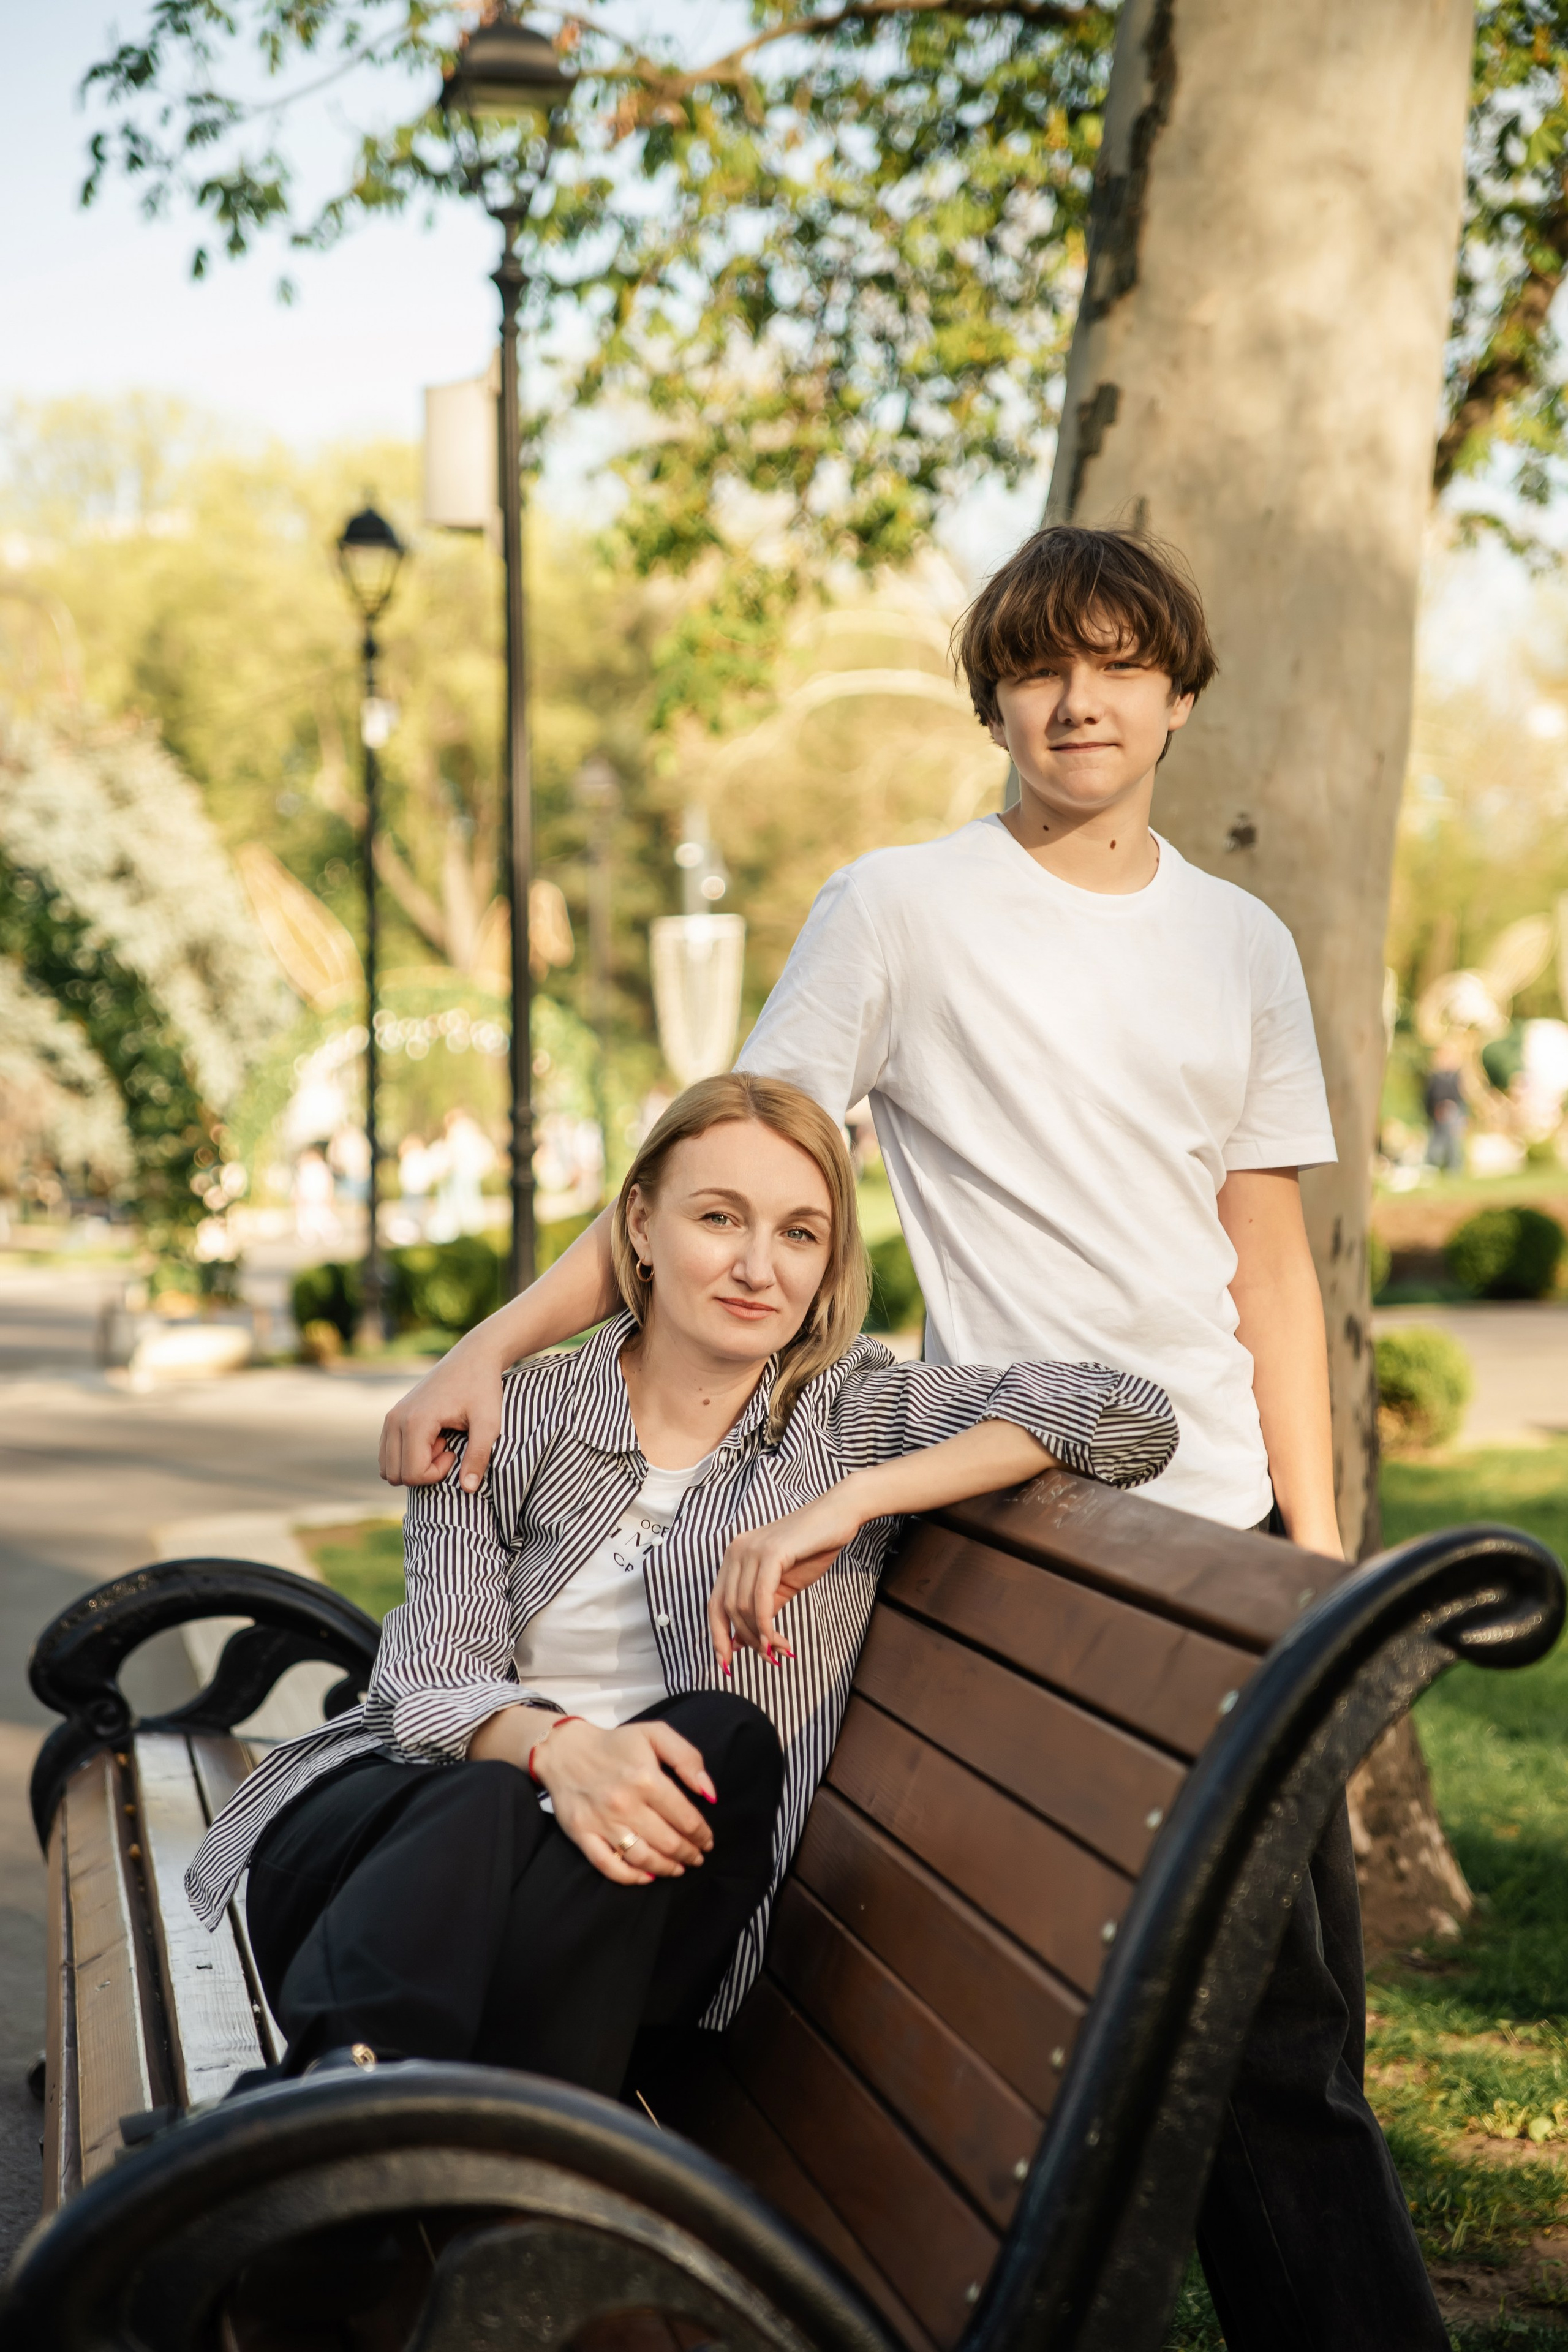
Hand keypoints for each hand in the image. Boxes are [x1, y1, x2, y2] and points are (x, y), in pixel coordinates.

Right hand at [380, 1334, 503, 1491]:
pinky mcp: (392, 1416)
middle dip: (423, 1470)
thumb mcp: (489, 1423)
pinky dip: (407, 1455)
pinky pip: (387, 1453)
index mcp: (415, 1421)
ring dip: (414, 1463)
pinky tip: (432, 1437)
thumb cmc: (483, 1388)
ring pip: (387, 1467)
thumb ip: (479, 1456)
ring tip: (440, 1442)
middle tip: (447, 1447)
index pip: (413, 1474)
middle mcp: (395, 1419)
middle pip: (395, 1475)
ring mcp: (390, 1417)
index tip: (455, 1451)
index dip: (437, 1473)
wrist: (472, 1357)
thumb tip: (468, 1489)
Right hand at [532, 1717, 717, 1884]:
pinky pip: (609, 1865)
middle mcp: (625, 1803)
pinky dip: (631, 1877)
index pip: (685, 1818)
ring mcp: (602, 1821)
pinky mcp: (582, 1833)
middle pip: (668, 1842)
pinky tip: (647, 1876)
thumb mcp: (656, 1734)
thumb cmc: (616, 1743)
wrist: (565, 1749)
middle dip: (689, 1853)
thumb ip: (688, 1759)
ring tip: (678, 1868)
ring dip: (667, 1868)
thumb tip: (709, 1793)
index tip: (707, 1840)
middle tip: (697, 1857)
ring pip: (643, 1858)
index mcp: (646, 1778)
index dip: (701, 1834)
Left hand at [708, 1481, 869, 1669]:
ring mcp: (751, 1550)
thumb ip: (761, 1609)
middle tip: (769, 1659)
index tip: (727, 1664)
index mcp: (734, 1557)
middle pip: (726, 1609)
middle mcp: (736, 1552)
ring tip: (780, 1651)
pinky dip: (765, 1624)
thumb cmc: (813, 1549)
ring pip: (742, 1607)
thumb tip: (740, 1642)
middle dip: (744, 1641)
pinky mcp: (771, 1552)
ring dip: (760, 1637)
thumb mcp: (782, 1586)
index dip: (717, 1636)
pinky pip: (760, 1598)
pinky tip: (776, 1640)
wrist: (839, 1516)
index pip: (715, 1604)